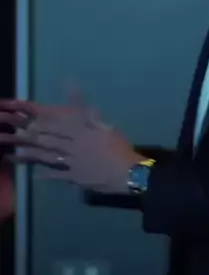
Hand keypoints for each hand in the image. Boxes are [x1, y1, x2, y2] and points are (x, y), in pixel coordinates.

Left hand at [0, 88, 144, 193]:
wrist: (128, 173)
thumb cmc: (120, 149)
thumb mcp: (107, 128)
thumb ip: (91, 115)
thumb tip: (80, 97)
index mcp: (82, 133)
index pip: (57, 125)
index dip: (40, 121)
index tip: (25, 118)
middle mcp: (73, 147)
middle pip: (48, 140)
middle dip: (30, 137)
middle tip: (13, 134)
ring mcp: (73, 163)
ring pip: (48, 157)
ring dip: (30, 156)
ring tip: (14, 155)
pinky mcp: (76, 177)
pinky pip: (59, 175)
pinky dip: (48, 175)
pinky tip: (36, 175)